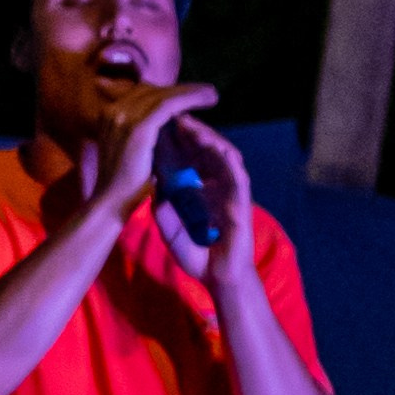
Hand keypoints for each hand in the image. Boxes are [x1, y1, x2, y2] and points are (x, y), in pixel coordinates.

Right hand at [72, 76, 220, 230]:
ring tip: (212, 94)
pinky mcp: (139, 127)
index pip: (139, 93)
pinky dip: (192, 98)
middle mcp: (112, 111)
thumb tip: (161, 123)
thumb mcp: (127, 149)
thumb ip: (139, 131)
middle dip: (178, 90)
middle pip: (150, 90)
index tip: (186, 95)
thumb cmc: (123, 184)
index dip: (164, 93)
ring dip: (191, 92)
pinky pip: (170, 104)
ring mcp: (123, 117)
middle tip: (203, 91)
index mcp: (107, 115)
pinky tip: (209, 99)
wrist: (110, 206)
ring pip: (163, 94)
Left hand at [150, 111, 255, 291]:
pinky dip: (230, 161)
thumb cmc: (197, 254)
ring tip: (194, 128)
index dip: (180, 141)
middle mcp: (217, 184)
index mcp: (201, 189)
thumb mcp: (171, 229)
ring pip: (223, 156)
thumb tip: (153, 183)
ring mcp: (231, 191)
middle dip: (194, 132)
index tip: (163, 125)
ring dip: (210, 140)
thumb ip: (163, 208)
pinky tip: (220, 148)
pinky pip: (238, 176)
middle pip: (207, 151)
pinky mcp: (241, 201)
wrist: (217, 278)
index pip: (191, 158)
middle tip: (178, 116)